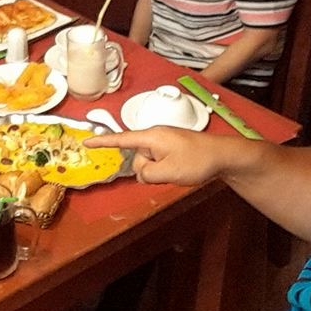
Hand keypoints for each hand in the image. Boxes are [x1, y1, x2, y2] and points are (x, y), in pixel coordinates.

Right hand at [85, 127, 235, 185]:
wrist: (224, 155)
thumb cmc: (197, 160)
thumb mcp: (168, 171)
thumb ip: (146, 174)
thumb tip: (141, 174)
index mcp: (151, 137)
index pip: (121, 139)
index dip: (103, 142)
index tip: (87, 142)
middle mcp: (155, 136)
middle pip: (137, 158)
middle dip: (147, 169)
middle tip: (170, 170)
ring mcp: (164, 142)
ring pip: (149, 162)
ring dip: (159, 171)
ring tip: (179, 169)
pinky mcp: (172, 148)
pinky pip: (159, 162)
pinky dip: (166, 169)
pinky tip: (181, 169)